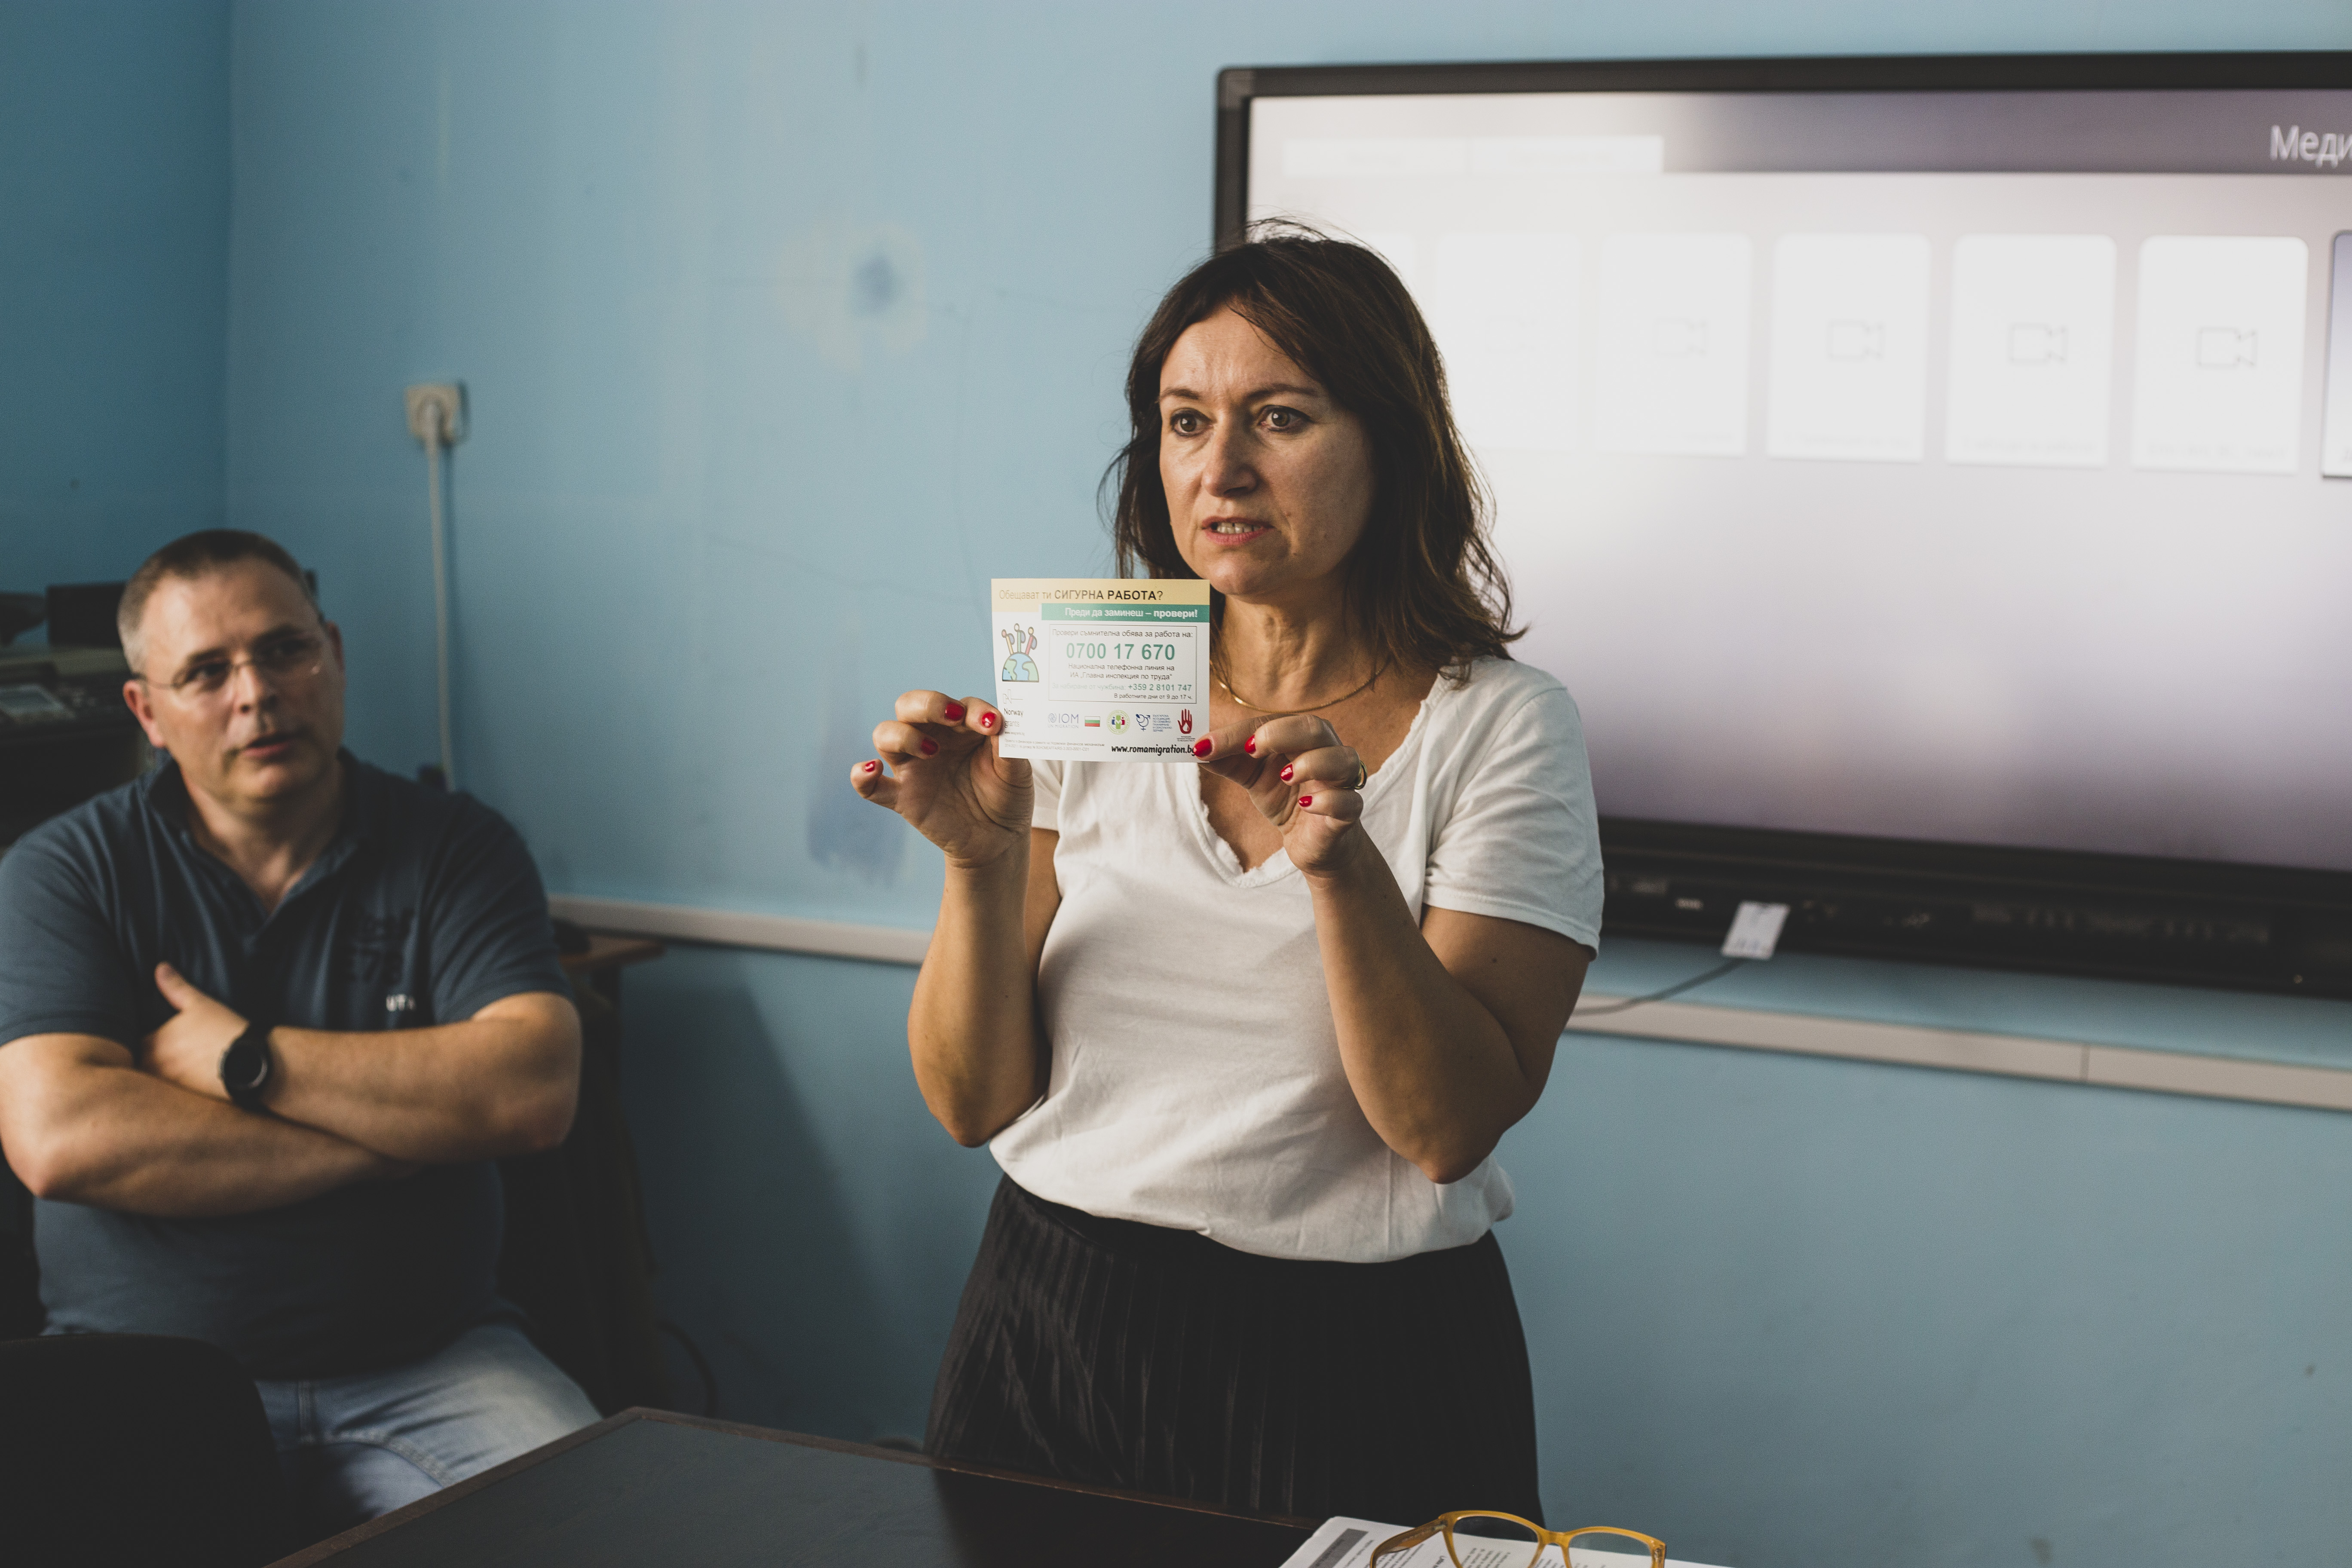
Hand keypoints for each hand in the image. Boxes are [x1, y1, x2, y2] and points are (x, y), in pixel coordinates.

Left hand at [141, 963, 248, 1100]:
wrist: (250, 1062)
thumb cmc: (223, 1030)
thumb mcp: (200, 1004)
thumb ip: (176, 987)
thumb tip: (160, 968)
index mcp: (155, 1043)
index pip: (128, 1045)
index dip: (130, 1042)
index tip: (136, 1040)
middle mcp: (157, 1067)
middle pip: (136, 1067)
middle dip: (138, 1062)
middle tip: (144, 1059)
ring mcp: (169, 1085)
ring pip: (150, 1084)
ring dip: (152, 1079)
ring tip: (163, 1073)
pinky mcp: (184, 1099)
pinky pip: (167, 1097)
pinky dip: (169, 1092)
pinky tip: (180, 1087)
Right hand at [851, 691, 1030, 869]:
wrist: (998, 840)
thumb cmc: (1007, 797)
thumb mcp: (1017, 772)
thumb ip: (1009, 747)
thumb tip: (998, 723)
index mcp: (960, 727)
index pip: (958, 705)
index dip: (973, 709)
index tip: (991, 723)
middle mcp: (932, 739)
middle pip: (910, 706)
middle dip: (928, 704)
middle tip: (952, 715)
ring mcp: (913, 767)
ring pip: (886, 735)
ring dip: (903, 736)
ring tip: (931, 752)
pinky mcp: (901, 797)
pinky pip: (870, 786)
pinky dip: (862, 776)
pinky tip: (871, 770)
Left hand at [1194, 714, 1366, 877]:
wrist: (1313, 842)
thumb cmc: (1287, 798)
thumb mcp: (1253, 778)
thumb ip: (1228, 762)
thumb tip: (1197, 748)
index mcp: (1300, 737)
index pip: (1271, 723)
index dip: (1238, 732)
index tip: (1206, 745)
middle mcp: (1326, 751)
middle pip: (1315, 728)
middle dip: (1282, 733)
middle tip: (1252, 749)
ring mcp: (1341, 782)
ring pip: (1342, 759)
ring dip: (1312, 764)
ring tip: (1286, 777)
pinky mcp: (1348, 813)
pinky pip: (1349, 801)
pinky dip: (1328, 800)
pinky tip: (1306, 805)